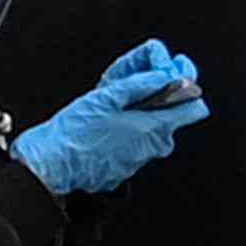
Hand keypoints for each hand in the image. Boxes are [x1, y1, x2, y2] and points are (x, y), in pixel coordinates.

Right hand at [11, 39, 207, 196]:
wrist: (50, 166)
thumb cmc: (72, 134)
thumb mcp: (104, 98)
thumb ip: (139, 85)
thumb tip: (162, 76)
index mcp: (153, 127)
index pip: (195, 109)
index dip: (187, 91)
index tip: (174, 81)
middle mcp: (153, 147)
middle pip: (171, 120)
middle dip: (156, 104)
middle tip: (130, 94)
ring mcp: (141, 160)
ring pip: (151, 134)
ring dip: (138, 121)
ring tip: (110, 114)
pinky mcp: (126, 170)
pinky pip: (134, 147)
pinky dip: (126, 137)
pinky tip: (103, 131)